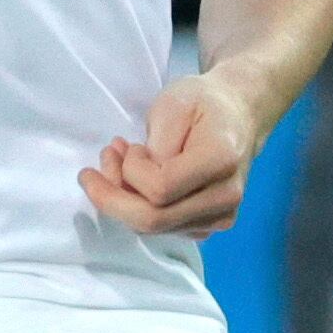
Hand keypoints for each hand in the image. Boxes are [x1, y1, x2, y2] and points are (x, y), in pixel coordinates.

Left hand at [80, 70, 261, 236]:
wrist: (238, 116)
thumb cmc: (203, 103)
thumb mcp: (173, 106)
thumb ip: (156, 147)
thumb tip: (136, 183)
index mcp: (221, 161)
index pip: (160, 189)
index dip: (130, 172)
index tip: (127, 147)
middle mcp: (225, 197)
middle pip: (152, 220)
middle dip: (111, 197)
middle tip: (93, 169)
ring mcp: (219, 217)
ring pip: (151, 229)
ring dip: (121, 199)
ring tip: (115, 162)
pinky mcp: (207, 226)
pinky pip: (159, 230)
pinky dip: (136, 207)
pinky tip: (133, 179)